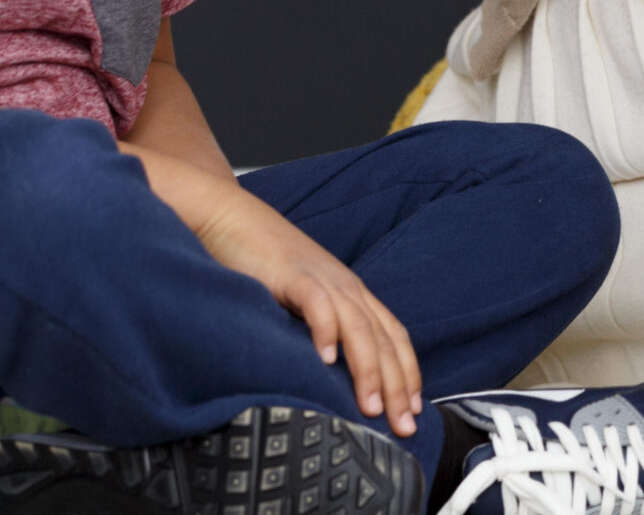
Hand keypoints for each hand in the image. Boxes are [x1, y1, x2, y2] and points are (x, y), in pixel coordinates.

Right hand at [167, 169, 422, 432]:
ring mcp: (322, 278)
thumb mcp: (299, 301)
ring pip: (358, 327)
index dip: (407, 373)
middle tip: (404, 425)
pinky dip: (325, 329)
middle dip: (398, 384)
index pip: (393, 337)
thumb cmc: (262, 265)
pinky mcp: (293, 274)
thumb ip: (317, 329)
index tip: (413, 411)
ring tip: (373, 406)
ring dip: (369, 369)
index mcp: (352, 294)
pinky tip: (325, 358)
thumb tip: (327, 375)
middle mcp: (346, 286)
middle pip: (384, 339)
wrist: (230, 219)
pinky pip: (317, 303)